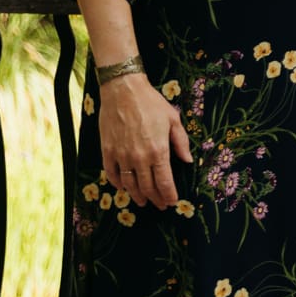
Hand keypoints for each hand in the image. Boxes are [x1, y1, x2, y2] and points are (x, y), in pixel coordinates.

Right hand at [97, 75, 193, 208]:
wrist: (124, 91)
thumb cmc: (151, 103)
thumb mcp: (173, 120)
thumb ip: (181, 143)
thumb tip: (188, 161)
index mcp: (158, 150)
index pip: (165, 182)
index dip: (169, 195)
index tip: (172, 202)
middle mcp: (139, 158)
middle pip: (147, 187)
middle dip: (155, 199)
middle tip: (160, 205)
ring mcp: (121, 156)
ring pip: (129, 185)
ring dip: (137, 196)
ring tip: (143, 202)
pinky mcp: (107, 152)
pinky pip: (112, 174)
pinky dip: (118, 184)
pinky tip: (123, 188)